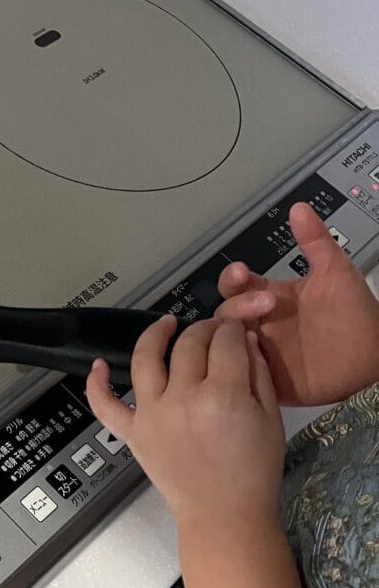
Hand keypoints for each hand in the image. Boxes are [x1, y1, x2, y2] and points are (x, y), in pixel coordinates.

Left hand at [86, 316, 285, 534]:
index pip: (225, 342)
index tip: (234, 329)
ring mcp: (152, 414)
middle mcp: (183, 398)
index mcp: (224, 395)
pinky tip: (98, 364)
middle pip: (189, 345)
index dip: (231, 329)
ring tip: (166, 324)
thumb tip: (244, 337)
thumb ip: (259, 374)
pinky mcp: (132, 432)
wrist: (224, 514)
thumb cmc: (253, 470)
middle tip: (212, 330)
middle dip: (204, 329)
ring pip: (145, 359)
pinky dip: (96, 384)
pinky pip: (105, 405)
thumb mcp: (270, 419)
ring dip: (154, 334)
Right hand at [215, 202, 378, 405]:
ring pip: (224, 343)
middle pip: (224, 312)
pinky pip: (238, 373)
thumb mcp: (336, 274)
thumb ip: (316, 241)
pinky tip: (250, 359)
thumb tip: (299, 208)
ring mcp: (259, 351)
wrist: (376, 359)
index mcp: (268, 297)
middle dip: (236, 305)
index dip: (232, 278)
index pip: (235, 284)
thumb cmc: (357, 316)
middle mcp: (258, 323)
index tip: (242, 272)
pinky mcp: (265, 378)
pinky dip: (237, 366)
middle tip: (264, 305)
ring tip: (255, 333)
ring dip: (231, 335)